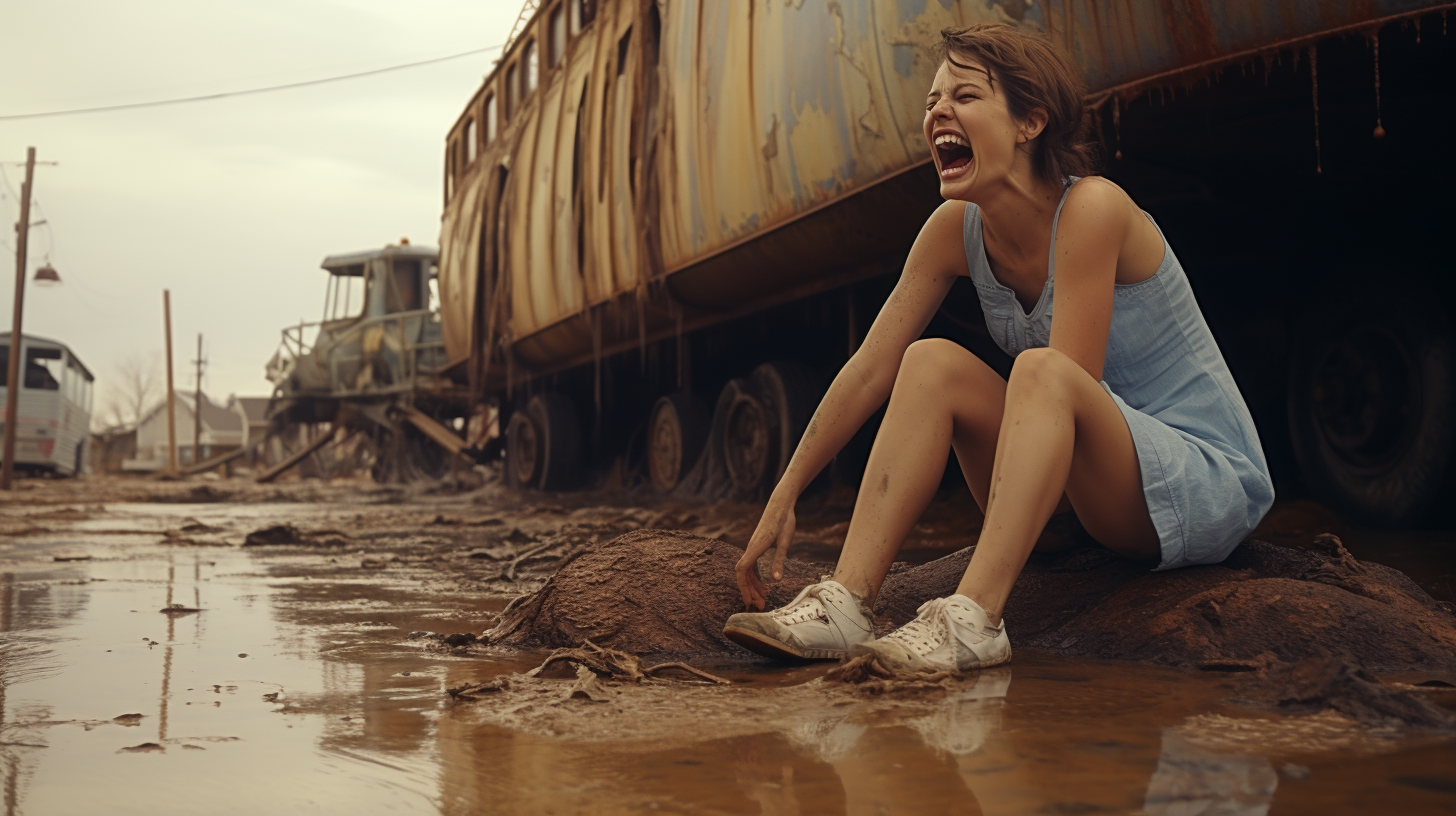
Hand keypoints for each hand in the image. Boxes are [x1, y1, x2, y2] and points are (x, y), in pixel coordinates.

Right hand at [735, 493, 796, 609]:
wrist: (781, 503)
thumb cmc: (784, 520)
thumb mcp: (785, 542)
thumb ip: (779, 560)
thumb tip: (775, 580)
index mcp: (755, 547)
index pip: (742, 571)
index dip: (743, 587)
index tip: (749, 601)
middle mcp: (751, 548)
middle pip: (744, 574)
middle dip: (750, 591)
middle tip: (760, 606)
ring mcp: (753, 547)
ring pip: (748, 570)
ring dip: (754, 586)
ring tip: (764, 598)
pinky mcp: (757, 546)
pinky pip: (752, 565)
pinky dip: (757, 576)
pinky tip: (766, 584)